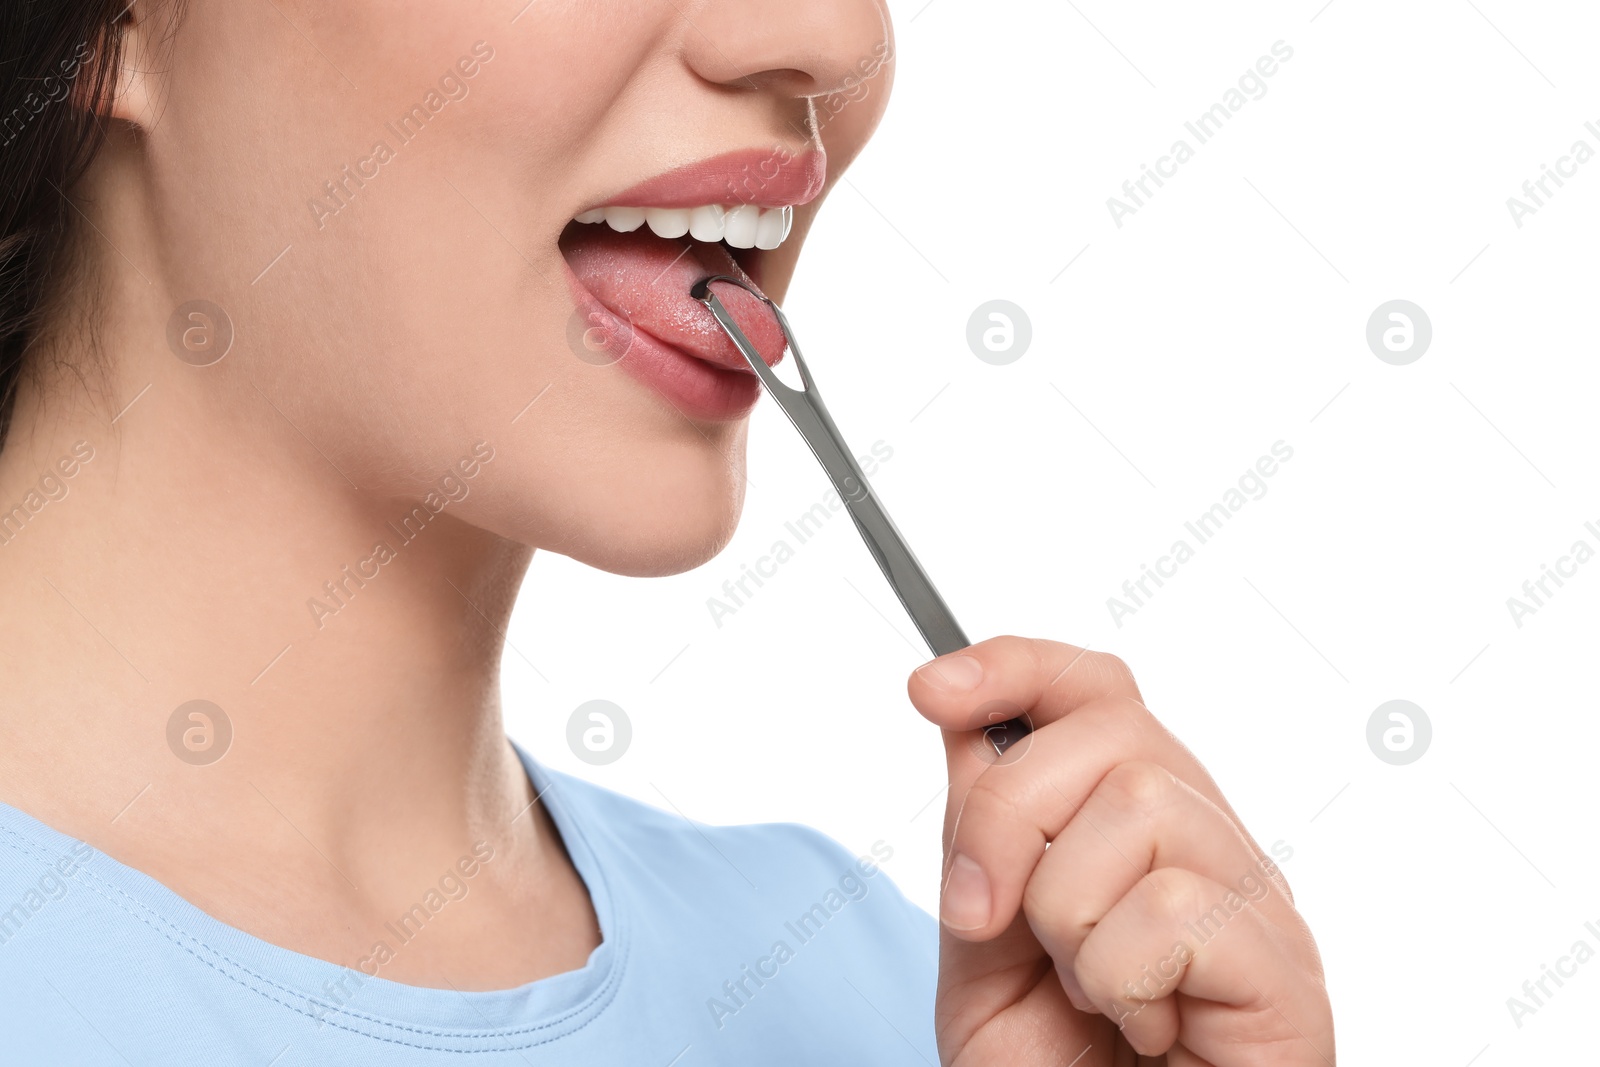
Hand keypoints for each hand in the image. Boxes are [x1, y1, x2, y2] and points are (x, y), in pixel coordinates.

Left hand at [907, 637, 1333, 1065]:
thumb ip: (979, 839)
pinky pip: (1174, 909)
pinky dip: (1120, 979)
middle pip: (1110, 731)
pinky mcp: (1285, 970)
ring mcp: (1255, 900)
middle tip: (986, 920)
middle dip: (1006, 821)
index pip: (1097, 689)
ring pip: (1140, 807)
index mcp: (1134, 826)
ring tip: (1090, 992)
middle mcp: (1207, 842)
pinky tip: (1142, 1027)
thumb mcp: (981, 946)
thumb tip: (966, 723)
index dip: (1015, 666)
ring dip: (1069, 917)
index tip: (929, 689)